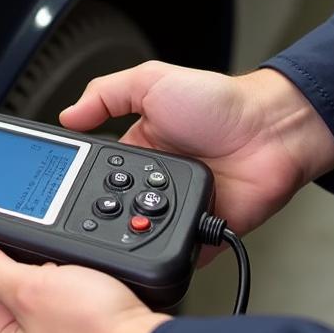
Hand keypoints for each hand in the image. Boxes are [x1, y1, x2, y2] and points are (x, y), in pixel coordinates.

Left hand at [0, 236, 165, 332]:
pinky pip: (95, 332)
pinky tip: (113, 315)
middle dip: (55, 286)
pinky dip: (104, 319)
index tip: (42, 267)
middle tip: (76, 284)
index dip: (22, 270)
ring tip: (97, 299)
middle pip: (34, 305)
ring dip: (83, 300)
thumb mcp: (31, 288)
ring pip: (68, 317)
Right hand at [60, 62, 333, 256]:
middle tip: (101, 203)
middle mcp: (153, 181)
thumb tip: (68, 114)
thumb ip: (106, 92)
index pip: (97, 169)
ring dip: (133, 226)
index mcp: (137, 148)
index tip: (62, 185)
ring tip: (132, 216)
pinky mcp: (197, 231)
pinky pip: (174, 250)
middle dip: (103, 208)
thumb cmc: (221, 103)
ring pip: (138, 230)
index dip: (80, 178)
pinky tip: (156, 243)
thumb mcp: (152, 81)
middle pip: (112, 205)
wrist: (272, 130)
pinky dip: (166, 251)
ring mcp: (175, 208)